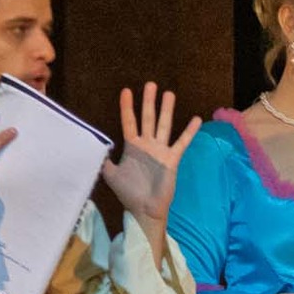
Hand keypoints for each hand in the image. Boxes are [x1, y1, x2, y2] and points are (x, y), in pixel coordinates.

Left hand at [101, 81, 200, 222]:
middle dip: (148, 102)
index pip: (129, 122)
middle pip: (148, 118)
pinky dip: (189, 132)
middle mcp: (147, 145)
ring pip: (164, 125)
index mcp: (132, 146)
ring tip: (169, 93)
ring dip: (166, 110)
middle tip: (151, 84)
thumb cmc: (128, 193)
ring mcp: (160, 151)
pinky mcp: (172, 159)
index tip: (126, 91)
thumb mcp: (111, 175)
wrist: (144, 209)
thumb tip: (97, 146)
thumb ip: (104, 159)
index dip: (127, 107)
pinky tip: (196, 119)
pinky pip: (181, 143)